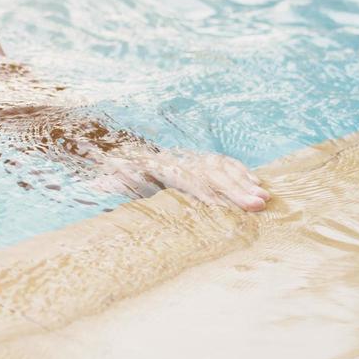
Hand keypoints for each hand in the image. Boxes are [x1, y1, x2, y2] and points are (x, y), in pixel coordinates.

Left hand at [89, 148, 269, 211]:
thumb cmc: (121, 174)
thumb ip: (108, 183)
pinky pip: (225, 163)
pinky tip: (258, 185)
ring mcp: (193, 157)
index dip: (203, 190)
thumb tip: (95, 186)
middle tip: (256, 205)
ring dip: (244, 183)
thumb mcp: (112, 178)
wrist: (126, 154)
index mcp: (159, 165)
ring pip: (222, 168)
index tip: (220, 204)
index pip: (186, 177)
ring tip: (264, 199)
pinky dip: (242, 172)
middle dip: (234, 190)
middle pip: (210, 174)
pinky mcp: (202, 159)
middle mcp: (181, 159)